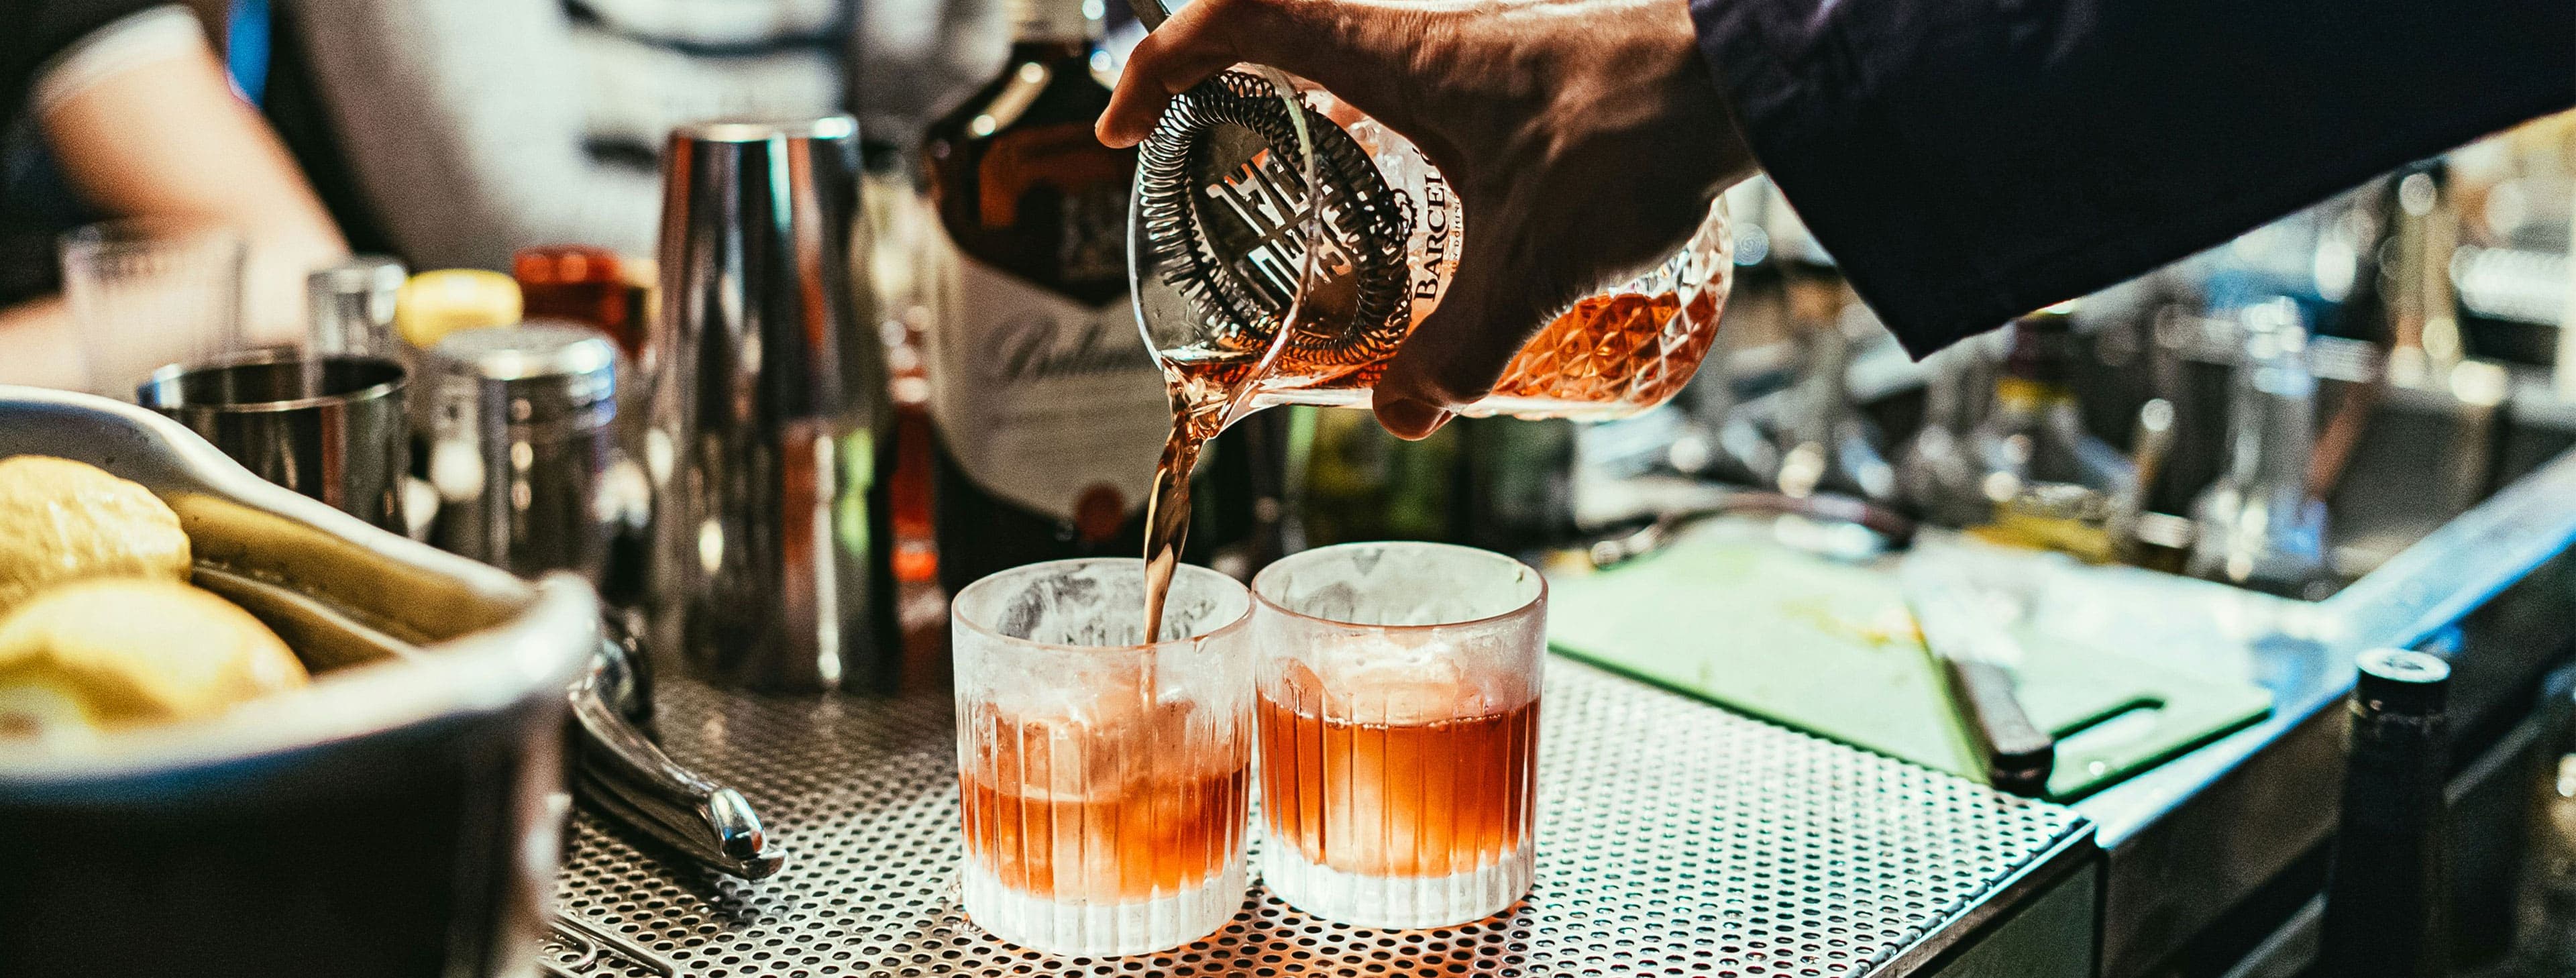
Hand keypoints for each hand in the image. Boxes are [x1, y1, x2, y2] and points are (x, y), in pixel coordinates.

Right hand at [1100, 0, 1757, 437]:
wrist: (1758, 77)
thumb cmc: (1642, 131)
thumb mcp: (1539, 262)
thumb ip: (1462, 349)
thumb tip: (1402, 419)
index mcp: (1396, 57)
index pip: (1239, 19)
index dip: (1163, 62)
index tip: (1123, 126)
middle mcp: (1423, 38)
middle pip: (1283, 31)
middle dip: (1219, 91)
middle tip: (1196, 172)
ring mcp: (1476, 51)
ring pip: (1354, 60)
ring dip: (1307, 112)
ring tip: (1295, 204)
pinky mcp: (1525, 77)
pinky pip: (1419, 88)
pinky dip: (1386, 133)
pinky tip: (1417, 207)